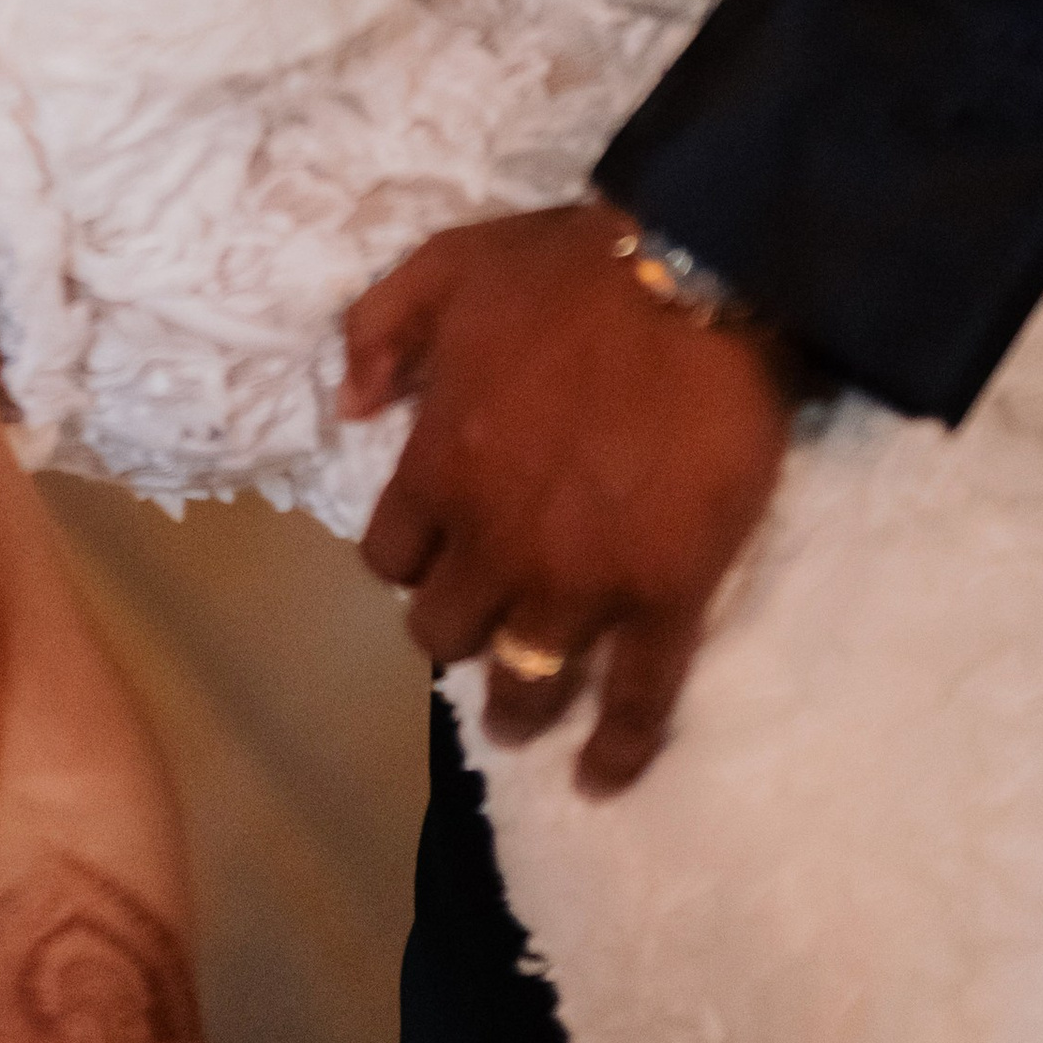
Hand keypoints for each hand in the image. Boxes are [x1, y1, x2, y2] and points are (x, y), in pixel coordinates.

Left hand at [340, 200, 795, 795]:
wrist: (695, 275)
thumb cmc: (565, 269)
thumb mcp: (440, 266)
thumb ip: (378, 332)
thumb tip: (346, 408)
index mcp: (438, 465)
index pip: (391, 554)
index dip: (406, 559)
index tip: (429, 554)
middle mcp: (497, 539)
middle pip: (447, 630)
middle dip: (452, 631)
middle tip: (476, 626)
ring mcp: (582, 578)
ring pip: (526, 680)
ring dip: (515, 707)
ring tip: (518, 722)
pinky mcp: (666, 595)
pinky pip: (639, 699)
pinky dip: (619, 750)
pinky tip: (601, 777)